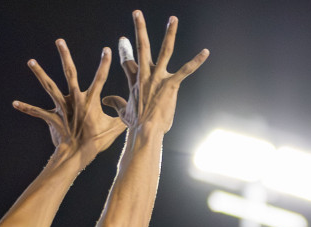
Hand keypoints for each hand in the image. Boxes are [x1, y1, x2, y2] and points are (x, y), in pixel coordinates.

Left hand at [15, 39, 124, 163]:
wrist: (79, 155)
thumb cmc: (97, 142)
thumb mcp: (114, 128)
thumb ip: (121, 116)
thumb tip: (124, 106)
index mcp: (90, 101)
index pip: (100, 79)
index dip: (104, 64)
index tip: (107, 50)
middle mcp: (75, 100)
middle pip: (70, 73)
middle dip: (65, 56)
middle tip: (60, 41)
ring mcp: (62, 108)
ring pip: (49, 86)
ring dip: (40, 73)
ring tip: (31, 61)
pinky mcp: (52, 117)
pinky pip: (38, 111)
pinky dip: (26, 108)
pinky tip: (14, 103)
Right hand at [107, 11, 208, 134]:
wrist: (145, 131)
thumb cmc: (136, 124)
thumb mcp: (123, 112)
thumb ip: (115, 103)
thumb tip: (104, 100)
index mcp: (135, 80)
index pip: (128, 60)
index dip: (124, 50)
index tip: (122, 40)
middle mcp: (145, 74)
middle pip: (142, 46)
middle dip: (139, 28)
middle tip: (137, 12)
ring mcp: (158, 78)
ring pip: (164, 50)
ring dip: (169, 34)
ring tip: (173, 19)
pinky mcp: (171, 85)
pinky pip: (186, 70)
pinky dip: (196, 61)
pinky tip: (205, 52)